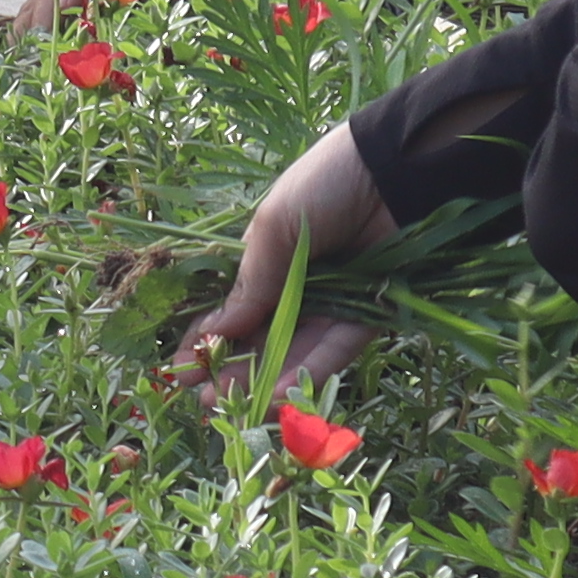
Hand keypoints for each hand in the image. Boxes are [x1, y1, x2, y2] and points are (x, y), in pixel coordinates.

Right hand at [168, 117, 388, 395]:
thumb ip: (250, 284)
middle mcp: (296, 288)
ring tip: (236, 406)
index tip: (182, 368)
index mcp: (267, 261)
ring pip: (293, 353)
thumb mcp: (273, 228)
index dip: (205, 339)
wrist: (395, 171)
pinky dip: (307, 372)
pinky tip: (277, 394)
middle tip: (202, 400)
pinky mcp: (365, 318)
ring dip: (264, 382)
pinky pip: (333, 351)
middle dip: (230, 370)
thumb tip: (215, 332)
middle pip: (259, 339)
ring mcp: (330, 306)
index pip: (230, 310)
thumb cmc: (325, 185)